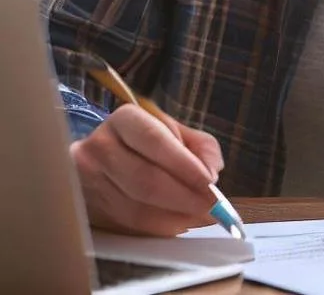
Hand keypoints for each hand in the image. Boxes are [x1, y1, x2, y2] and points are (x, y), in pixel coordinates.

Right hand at [71, 103, 223, 235]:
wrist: (98, 160)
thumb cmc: (144, 144)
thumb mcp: (173, 131)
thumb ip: (200, 146)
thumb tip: (213, 172)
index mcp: (125, 119)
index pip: (155, 140)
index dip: (185, 164)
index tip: (210, 182)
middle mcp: (99, 147)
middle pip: (145, 179)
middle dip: (185, 197)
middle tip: (214, 208)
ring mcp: (86, 182)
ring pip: (137, 208)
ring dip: (176, 218)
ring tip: (202, 218)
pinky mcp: (86, 210)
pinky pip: (127, 225)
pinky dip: (159, 228)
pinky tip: (180, 224)